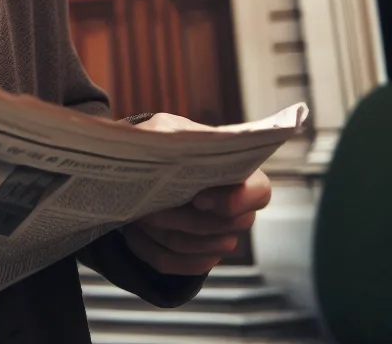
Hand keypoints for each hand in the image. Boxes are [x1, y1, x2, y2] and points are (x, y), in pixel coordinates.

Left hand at [121, 113, 271, 276]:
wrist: (145, 171)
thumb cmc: (162, 145)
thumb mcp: (163, 130)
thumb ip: (169, 132)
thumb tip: (167, 140)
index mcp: (237, 172)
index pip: (260, 192)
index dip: (235, 201)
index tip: (199, 199)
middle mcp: (237, 208)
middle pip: (226, 227)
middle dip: (185, 219)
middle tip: (153, 209)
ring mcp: (221, 235)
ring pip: (200, 247)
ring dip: (165, 233)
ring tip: (140, 216)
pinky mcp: (199, 256)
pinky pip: (183, 265)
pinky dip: (155, 250)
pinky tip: (135, 233)